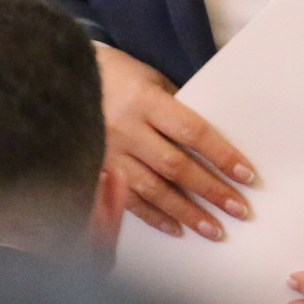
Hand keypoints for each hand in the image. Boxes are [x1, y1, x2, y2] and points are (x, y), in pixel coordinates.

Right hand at [97, 43, 254, 241]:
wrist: (56, 76)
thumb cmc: (111, 73)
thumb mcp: (148, 78)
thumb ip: (175, 107)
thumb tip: (209, 141)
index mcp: (143, 99)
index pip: (192, 131)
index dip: (222, 155)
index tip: (247, 175)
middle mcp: (126, 129)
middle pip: (176, 166)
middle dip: (211, 190)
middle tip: (240, 210)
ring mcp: (107, 152)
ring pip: (154, 190)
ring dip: (187, 212)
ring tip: (214, 229)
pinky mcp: (93, 169)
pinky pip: (128, 199)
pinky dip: (154, 216)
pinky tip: (176, 229)